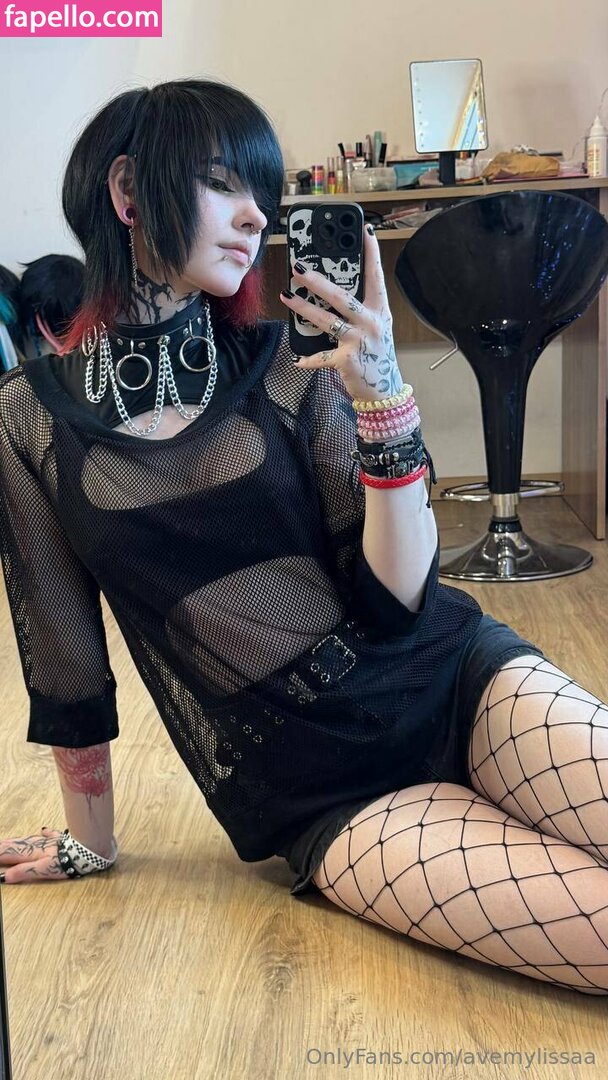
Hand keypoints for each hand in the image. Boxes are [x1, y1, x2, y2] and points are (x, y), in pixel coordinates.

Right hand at [0, 828, 70, 883]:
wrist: (87, 848)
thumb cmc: (65, 861)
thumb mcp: (43, 870)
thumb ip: (24, 872)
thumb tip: (5, 876)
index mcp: (31, 853)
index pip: (9, 853)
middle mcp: (37, 845)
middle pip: (16, 845)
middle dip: (3, 847)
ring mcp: (49, 841)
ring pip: (28, 839)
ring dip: (15, 841)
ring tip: (7, 841)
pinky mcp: (61, 839)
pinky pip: (50, 834)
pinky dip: (44, 833)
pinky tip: (42, 829)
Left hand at [280, 225, 403, 402]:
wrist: (383, 391)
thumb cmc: (375, 355)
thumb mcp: (374, 327)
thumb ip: (359, 308)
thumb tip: (331, 288)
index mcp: (379, 310)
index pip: (375, 277)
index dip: (371, 253)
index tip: (365, 231)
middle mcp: (371, 323)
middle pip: (342, 296)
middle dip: (318, 281)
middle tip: (298, 267)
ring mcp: (359, 341)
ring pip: (327, 321)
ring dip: (304, 309)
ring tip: (286, 296)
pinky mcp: (347, 360)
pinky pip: (322, 357)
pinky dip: (309, 359)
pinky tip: (297, 359)